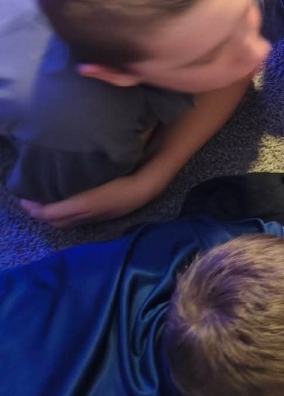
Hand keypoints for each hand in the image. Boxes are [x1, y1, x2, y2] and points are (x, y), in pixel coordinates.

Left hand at [18, 171, 163, 227]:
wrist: (145, 187)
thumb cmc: (123, 177)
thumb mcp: (99, 174)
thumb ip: (78, 176)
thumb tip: (58, 172)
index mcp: (83, 205)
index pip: (52, 213)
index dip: (36, 208)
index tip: (25, 198)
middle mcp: (86, 214)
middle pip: (56, 221)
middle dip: (41, 214)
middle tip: (30, 203)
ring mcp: (94, 217)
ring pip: (66, 223)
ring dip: (52, 218)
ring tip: (43, 207)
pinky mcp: (101, 217)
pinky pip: (76, 222)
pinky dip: (64, 218)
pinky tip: (64, 210)